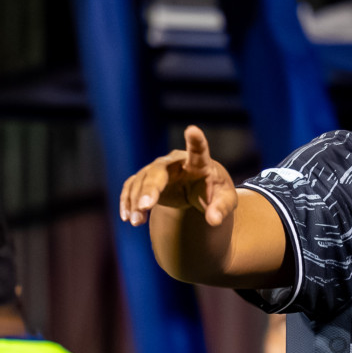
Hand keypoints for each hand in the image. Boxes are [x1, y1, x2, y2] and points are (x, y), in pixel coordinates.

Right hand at [119, 126, 236, 227]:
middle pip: (158, 170)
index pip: (198, 150)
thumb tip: (214, 220)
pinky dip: (127, 201)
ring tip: (136, 222)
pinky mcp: (146, 179)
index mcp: (199, 163)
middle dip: (150, 187)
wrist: (200, 187)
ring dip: (136, 200)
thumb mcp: (225, 201)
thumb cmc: (215, 191)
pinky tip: (127, 217)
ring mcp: (158, 169)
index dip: (195, 141)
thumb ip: (221, 209)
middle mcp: (175, 162)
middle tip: (145, 206)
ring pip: (141, 181)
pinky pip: (131, 187)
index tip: (193, 130)